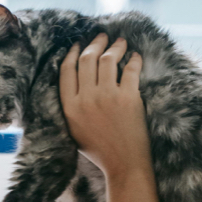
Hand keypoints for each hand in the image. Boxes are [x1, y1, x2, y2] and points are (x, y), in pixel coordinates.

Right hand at [59, 33, 149, 177]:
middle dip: (94, 43)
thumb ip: (71, 106)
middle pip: (87, 59)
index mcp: (70, 107)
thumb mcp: (74, 129)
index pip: (67, 70)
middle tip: (102, 36)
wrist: (124, 166)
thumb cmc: (100, 150)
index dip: (72, 53)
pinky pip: (131, 69)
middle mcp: (86, 99)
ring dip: (115, 46)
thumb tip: (75, 80)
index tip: (78, 44)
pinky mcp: (129, 98)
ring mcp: (108, 97)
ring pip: (108, 59)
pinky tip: (135, 56)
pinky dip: (134, 59)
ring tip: (120, 42)